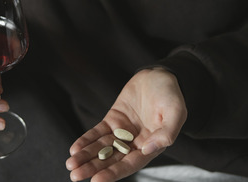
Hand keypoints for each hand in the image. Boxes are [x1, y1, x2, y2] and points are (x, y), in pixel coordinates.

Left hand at [65, 68, 187, 181]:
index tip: (97, 180)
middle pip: (112, 159)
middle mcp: (135, 143)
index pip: (130, 164)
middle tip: (75, 175)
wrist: (160, 75)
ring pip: (102, 148)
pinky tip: (75, 148)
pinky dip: (86, 140)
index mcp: (152, 146)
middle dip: (94, 168)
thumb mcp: (176, 112)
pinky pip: (98, 132)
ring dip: (86, 156)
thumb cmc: (171, 95)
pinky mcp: (113, 120)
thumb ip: (167, 132)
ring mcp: (122, 131)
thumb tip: (148, 149)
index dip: (114, 172)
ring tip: (71, 165)